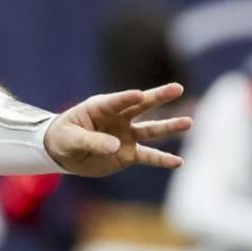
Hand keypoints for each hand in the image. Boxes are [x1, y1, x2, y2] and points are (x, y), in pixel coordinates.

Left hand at [43, 84, 189, 176]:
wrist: (63, 153)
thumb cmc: (63, 137)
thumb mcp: (70, 138)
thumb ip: (91, 141)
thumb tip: (116, 146)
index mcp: (100, 107)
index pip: (116, 101)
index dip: (127, 98)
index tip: (139, 94)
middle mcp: (118, 118)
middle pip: (142, 106)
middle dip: (159, 97)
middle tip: (177, 88)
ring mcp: (126, 135)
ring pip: (151, 129)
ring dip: (169, 127)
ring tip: (188, 123)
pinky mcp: (129, 153)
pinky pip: (148, 156)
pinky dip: (163, 160)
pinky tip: (178, 162)